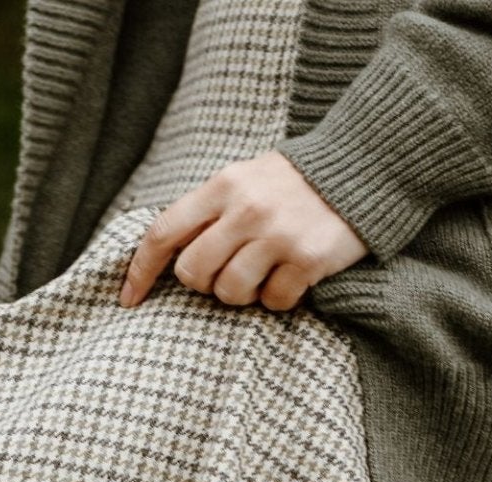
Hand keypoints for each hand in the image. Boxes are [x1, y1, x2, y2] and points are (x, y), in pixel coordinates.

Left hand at [119, 150, 367, 312]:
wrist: (363, 168)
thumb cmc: (293, 184)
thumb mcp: (245, 180)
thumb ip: (208, 211)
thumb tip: (166, 256)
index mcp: (224, 185)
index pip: (164, 232)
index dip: (140, 271)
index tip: (128, 300)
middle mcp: (247, 209)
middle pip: (194, 273)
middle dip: (205, 283)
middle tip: (229, 270)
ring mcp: (278, 235)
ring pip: (230, 293)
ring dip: (243, 294)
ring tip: (264, 272)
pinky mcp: (307, 259)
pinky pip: (273, 303)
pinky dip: (279, 299)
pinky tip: (293, 276)